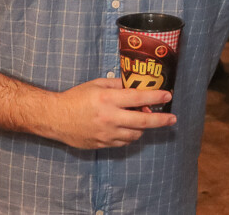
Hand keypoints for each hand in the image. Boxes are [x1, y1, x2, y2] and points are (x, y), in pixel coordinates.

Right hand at [46, 78, 175, 148]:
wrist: (55, 118)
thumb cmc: (76, 98)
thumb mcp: (96, 84)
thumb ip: (116, 85)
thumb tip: (133, 86)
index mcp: (108, 99)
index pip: (138, 97)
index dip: (155, 97)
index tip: (168, 96)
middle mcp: (110, 117)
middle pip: (143, 121)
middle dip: (160, 120)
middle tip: (172, 119)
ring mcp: (107, 133)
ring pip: (135, 134)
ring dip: (143, 127)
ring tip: (143, 119)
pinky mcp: (102, 144)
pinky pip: (123, 142)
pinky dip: (130, 135)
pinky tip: (130, 129)